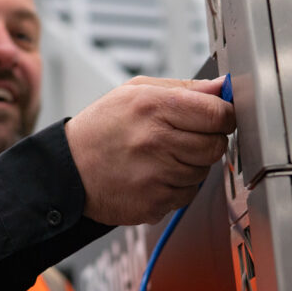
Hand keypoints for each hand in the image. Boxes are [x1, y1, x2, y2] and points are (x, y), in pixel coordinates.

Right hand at [65, 76, 235, 225]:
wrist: (67, 170)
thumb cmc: (102, 128)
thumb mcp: (135, 91)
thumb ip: (183, 88)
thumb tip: (222, 87)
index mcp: (154, 106)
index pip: (218, 114)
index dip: (224, 116)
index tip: (218, 117)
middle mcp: (156, 141)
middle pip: (216, 145)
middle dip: (208, 141)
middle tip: (185, 138)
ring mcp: (155, 175)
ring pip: (204, 172)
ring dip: (191, 165)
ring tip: (161, 156)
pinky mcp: (154, 203)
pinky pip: (187, 195)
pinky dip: (177, 187)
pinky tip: (154, 175)